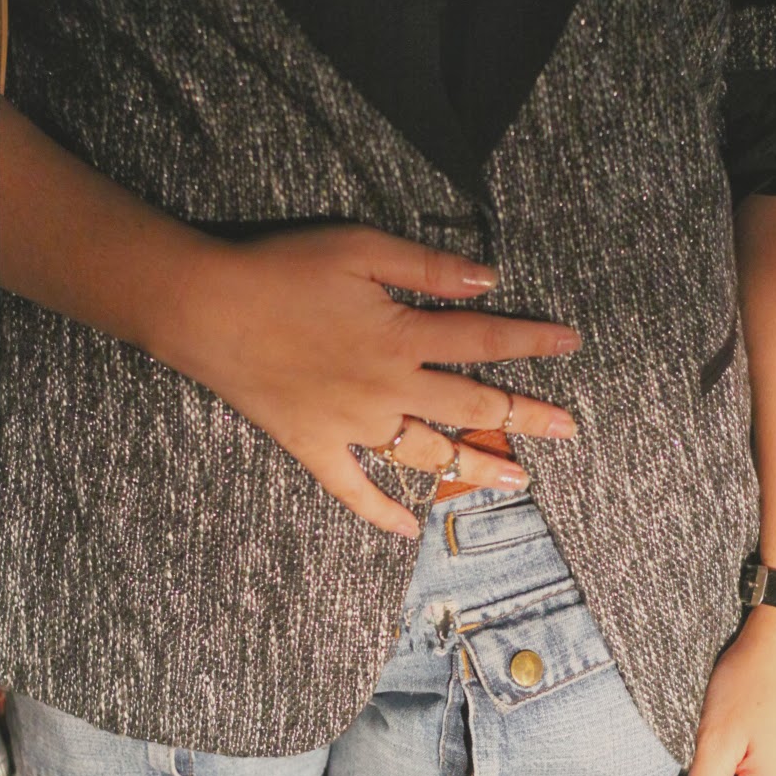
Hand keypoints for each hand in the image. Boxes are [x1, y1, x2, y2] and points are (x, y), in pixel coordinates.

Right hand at [153, 224, 581, 536]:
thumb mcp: (362, 248)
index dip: (533, 342)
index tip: (572, 343)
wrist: (204, 307)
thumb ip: (429, 268)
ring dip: (476, 467)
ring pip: (430, 454)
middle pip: (474, 407)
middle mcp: (390, 390)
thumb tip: (489, 279)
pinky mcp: (316, 448)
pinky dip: (382, 513)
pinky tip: (411, 528)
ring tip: (516, 481)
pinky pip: (355, 491)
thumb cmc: (281, 269)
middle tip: (568, 429)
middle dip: (527, 417)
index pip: (485, 342)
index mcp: (404, 338)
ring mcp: (355, 427)